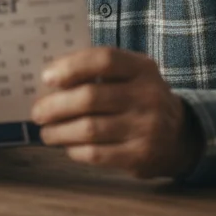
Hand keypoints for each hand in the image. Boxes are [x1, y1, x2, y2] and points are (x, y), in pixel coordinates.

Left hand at [31, 47, 201, 178]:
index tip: (46, 78)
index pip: (104, 59)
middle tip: (36, 112)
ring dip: (58, 132)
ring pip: (89, 129)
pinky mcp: (141, 156)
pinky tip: (68, 146)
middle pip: (90, 97)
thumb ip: (96, 72)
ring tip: (46, 132)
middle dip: (54, 106)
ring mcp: (147, 127)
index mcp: (142, 68)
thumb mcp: (129, 77)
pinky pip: (96, 154)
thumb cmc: (137, 100)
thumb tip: (48, 80)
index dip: (71, 67)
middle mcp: (148, 96)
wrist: (179, 137)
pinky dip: (74, 150)